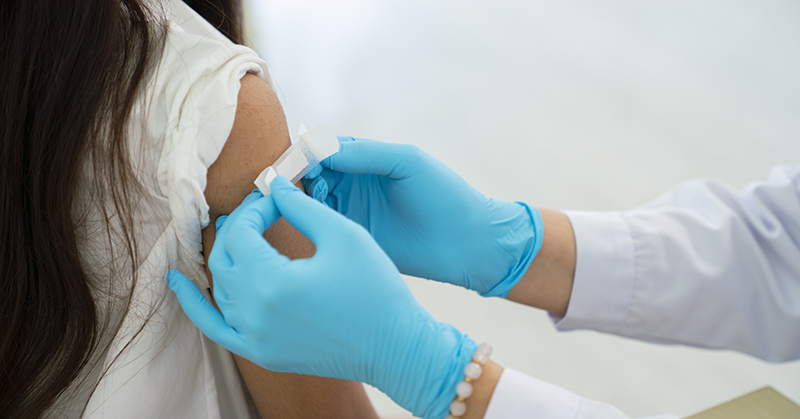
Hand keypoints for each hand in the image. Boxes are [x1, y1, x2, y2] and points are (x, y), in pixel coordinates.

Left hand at [166, 176, 476, 418]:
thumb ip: (301, 207)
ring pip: (221, 287)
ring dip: (227, 257)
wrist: (397, 349)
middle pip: (224, 258)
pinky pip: (215, 328)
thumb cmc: (377, 291)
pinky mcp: (262, 353)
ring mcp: (255, 339)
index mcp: (273, 283)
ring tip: (243, 233)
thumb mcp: (344, 236)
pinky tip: (177, 284)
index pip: (241, 233)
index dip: (254, 208)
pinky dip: (194, 305)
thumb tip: (273, 184)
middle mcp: (254, 314)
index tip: (274, 196)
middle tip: (262, 210)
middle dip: (239, 228)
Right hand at [303, 138, 543, 296]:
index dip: (308, 153)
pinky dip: (312, 223)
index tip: (299, 161)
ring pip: (312, 200)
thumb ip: (364, 153)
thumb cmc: (444, 195)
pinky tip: (314, 223)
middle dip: (301, 176)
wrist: (467, 243)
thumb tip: (318, 148)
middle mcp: (355, 183)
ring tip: (313, 202)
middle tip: (304, 185)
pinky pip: (323, 228)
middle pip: (312, 174)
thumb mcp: (406, 162)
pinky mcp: (354, 239)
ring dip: (304, 198)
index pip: (325, 149)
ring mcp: (353, 212)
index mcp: (367, 159)